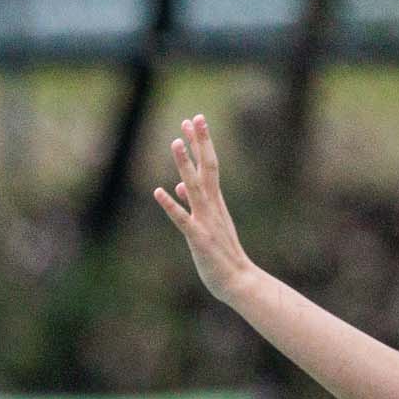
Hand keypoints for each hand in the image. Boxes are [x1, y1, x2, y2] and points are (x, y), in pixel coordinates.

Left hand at [152, 115, 257, 302]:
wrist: (239, 281)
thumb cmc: (222, 254)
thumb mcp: (207, 224)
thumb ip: (193, 203)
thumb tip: (179, 186)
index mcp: (214, 202)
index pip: (209, 165)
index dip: (202, 142)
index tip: (195, 121)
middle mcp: (212, 206)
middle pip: (206, 168)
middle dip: (199, 142)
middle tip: (193, 118)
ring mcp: (206, 221)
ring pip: (194, 187)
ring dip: (184, 164)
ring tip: (175, 142)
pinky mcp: (199, 239)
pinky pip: (183, 219)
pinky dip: (171, 205)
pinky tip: (159, 191)